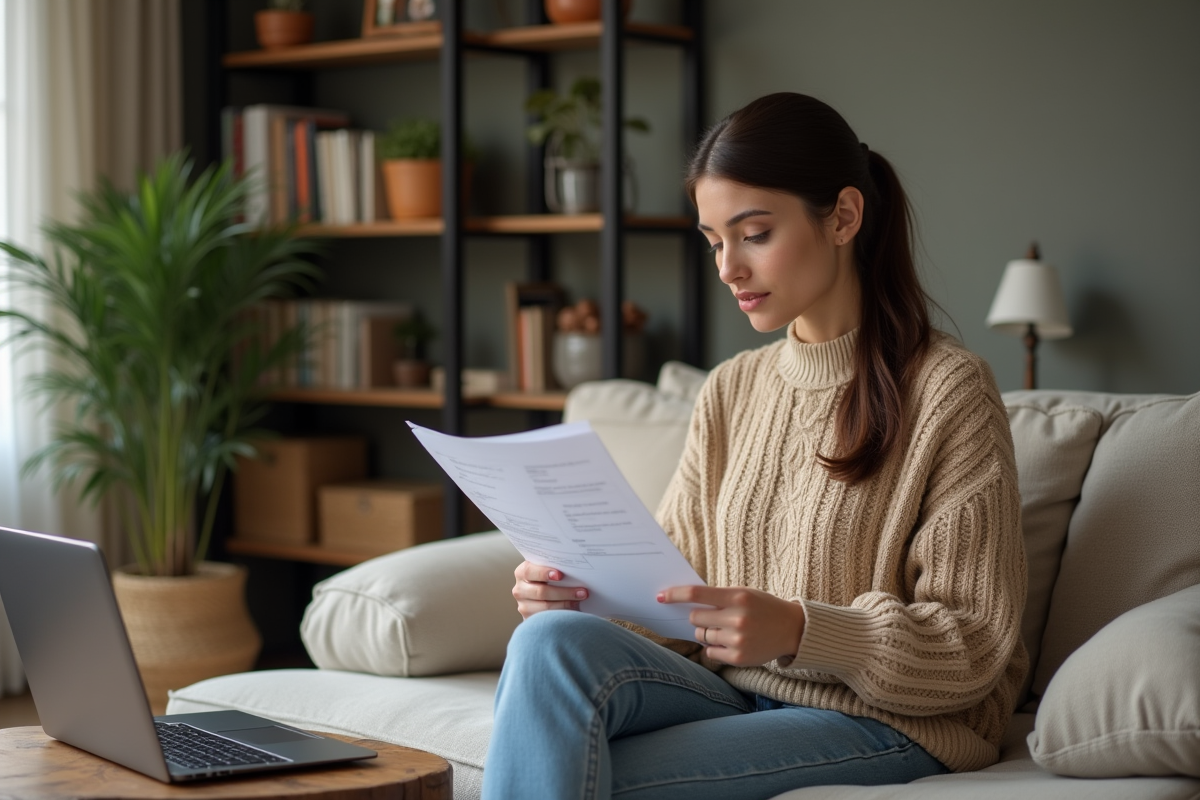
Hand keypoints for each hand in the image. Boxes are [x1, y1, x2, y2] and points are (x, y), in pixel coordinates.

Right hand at [512, 561, 589, 619]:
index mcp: (522, 573)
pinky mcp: (530, 619)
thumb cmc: (549, 579)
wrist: (542, 595)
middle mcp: (520, 590)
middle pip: (541, 592)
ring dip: (566, 604)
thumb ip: (554, 566)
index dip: (544, 573)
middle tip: (582, 592)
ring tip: (580, 601)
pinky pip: (547, 619)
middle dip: (564, 592)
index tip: (560, 575)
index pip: (529, 571)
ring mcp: (524, 606)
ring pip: (546, 607)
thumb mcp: (548, 569)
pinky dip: (562, 614)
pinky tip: (573, 611)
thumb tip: (574, 566)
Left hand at [658, 585, 805, 666]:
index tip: (660, 596)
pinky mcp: (738, 658)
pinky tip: (731, 642)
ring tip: (727, 629)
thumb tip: (686, 603)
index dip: (675, 594)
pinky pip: (710, 652)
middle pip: (695, 618)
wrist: (793, 629)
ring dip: (707, 632)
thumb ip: (719, 597)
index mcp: (737, 597)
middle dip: (698, 617)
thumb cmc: (764, 607)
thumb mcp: (744, 594)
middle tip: (712, 616)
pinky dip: (715, 647)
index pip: (697, 594)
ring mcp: (737, 640)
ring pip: (702, 635)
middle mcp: (736, 618)